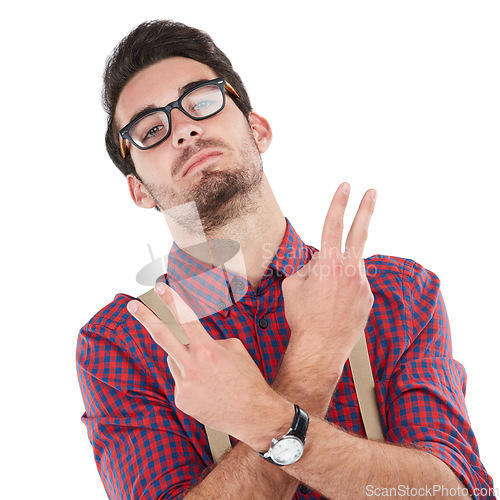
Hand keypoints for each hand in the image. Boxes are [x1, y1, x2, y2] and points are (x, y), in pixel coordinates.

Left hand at [127, 287, 293, 450]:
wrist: (254, 415)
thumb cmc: (248, 380)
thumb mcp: (236, 349)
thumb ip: (211, 340)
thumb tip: (195, 340)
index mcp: (208, 350)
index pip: (186, 319)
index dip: (172, 301)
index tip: (160, 288)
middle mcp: (192, 366)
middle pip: (162, 336)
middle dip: (146, 318)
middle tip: (131, 305)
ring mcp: (184, 385)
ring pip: (174, 360)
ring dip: (185, 360)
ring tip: (209, 374)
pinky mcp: (181, 400)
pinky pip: (179, 380)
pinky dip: (190, 380)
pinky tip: (207, 389)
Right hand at [281, 183, 375, 366]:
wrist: (320, 347)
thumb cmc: (302, 317)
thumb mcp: (292, 285)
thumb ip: (308, 266)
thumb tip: (319, 261)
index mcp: (329, 263)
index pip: (334, 225)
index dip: (339, 203)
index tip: (346, 187)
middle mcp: (350, 270)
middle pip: (360, 232)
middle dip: (366, 209)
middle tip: (372, 192)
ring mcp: (363, 284)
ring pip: (349, 267)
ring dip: (336, 274)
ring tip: (322, 298)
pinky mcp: (368, 298)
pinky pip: (354, 285)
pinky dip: (342, 289)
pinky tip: (332, 306)